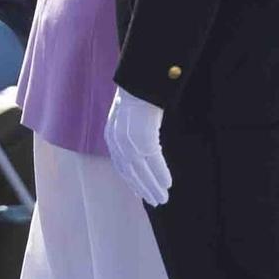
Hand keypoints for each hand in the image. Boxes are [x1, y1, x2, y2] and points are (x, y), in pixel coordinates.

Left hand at [104, 87, 171, 205]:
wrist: (141, 77)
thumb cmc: (139, 92)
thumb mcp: (129, 114)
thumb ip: (131, 131)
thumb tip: (141, 146)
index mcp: (111, 134)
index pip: (120, 165)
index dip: (131, 181)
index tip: (139, 193)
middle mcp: (116, 139)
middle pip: (130, 171)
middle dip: (143, 188)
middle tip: (156, 201)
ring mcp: (128, 139)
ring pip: (141, 170)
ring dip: (153, 186)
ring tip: (163, 198)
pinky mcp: (142, 136)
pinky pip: (153, 160)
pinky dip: (160, 174)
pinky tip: (168, 183)